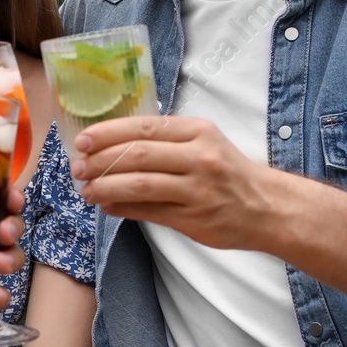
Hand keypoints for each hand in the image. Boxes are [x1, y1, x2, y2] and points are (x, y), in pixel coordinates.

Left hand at [71, 114, 277, 250]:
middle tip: (78, 167)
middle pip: (137, 155)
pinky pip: (149, 211)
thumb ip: (164, 142)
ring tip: (86, 190)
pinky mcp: (195, 219)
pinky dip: (122, 208)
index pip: (144, 127)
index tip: (82, 139)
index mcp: (198, 132)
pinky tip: (107, 206)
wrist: (268, 208)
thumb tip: (110, 147)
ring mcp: (198, 189)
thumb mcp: (204, 143)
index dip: (108, 133)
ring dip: (105, 187)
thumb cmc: (228, 172)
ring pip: (140, 185)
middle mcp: (200, 157)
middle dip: (100, 161)